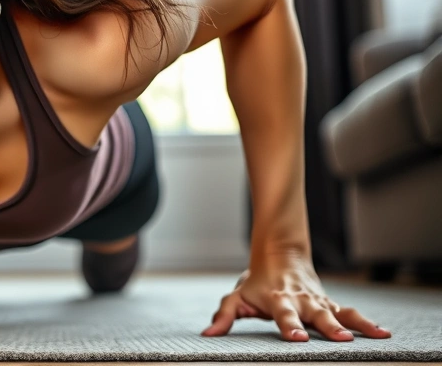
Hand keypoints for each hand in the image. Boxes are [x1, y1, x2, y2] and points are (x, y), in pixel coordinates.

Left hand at [201, 251, 391, 341]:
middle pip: (316, 314)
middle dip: (328, 327)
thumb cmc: (256, 281)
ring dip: (356, 324)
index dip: (290, 327)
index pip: (285, 316)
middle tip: (341, 339)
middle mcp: (301, 300)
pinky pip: (350, 313)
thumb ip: (223, 316)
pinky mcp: (329, 304)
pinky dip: (366, 322)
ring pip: (339, 312)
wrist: (278, 253)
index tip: (298, 338)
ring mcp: (318, 301)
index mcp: (278, 300)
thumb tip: (208, 334)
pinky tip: (384, 333)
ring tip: (376, 335)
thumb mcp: (236, 297)